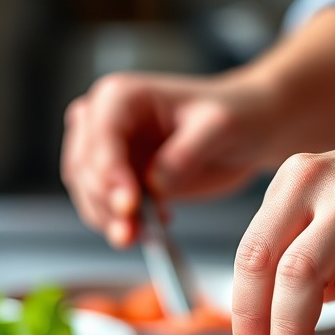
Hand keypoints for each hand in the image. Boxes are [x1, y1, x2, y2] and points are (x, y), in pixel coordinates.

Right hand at [61, 70, 278, 246]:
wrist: (249, 130)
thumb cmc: (234, 115)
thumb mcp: (218, 126)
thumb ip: (185, 153)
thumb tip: (154, 185)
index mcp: (121, 96)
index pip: (101, 136)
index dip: (109, 172)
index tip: (127, 204)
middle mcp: (104, 121)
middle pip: (85, 167)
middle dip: (104, 202)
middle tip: (132, 232)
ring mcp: (110, 152)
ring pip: (88, 191)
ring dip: (107, 219)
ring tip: (139, 238)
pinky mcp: (122, 180)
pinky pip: (106, 207)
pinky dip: (120, 224)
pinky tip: (149, 231)